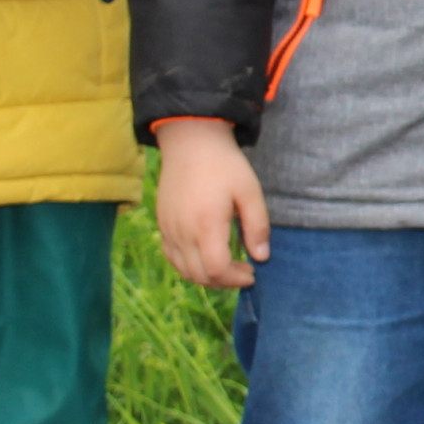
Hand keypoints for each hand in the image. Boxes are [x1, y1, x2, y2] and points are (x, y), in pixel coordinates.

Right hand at [154, 118, 269, 288]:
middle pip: (199, 275)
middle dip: (224, 281)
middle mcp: (182, 232)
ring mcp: (168, 229)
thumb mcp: (250, 192)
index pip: (217, 269)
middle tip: (243, 272)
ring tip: (227, 267)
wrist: (191, 142)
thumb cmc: (225, 165)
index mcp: (206, 225)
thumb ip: (257, 226)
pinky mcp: (162, 224)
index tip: (252, 273)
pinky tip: (205, 257)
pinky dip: (188, 265)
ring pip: (183, 270)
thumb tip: (261, 257)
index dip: (236, 278)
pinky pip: (171, 256)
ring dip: (206, 276)